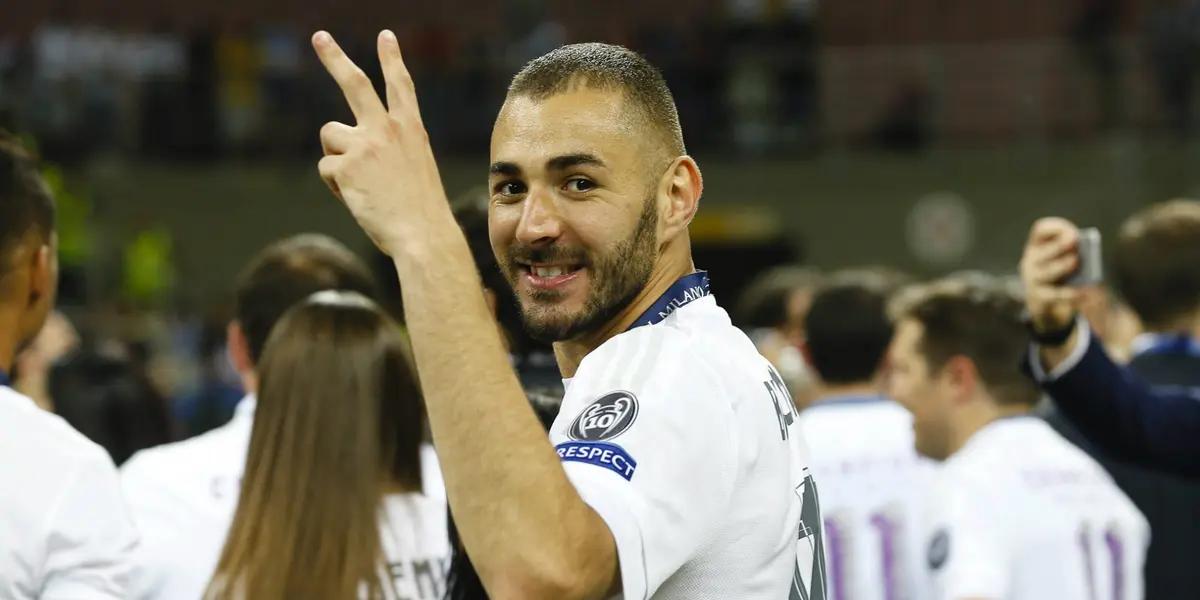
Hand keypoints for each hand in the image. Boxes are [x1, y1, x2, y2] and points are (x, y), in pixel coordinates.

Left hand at [313, 30, 452, 256]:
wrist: (423, 235)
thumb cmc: (422, 212)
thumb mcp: (416, 170)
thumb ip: (387, 151)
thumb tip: (348, 154)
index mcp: (411, 129)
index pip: (400, 85)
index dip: (391, 58)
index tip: (385, 36)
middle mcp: (387, 129)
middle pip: (355, 83)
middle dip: (335, 58)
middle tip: (319, 37)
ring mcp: (365, 144)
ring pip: (330, 134)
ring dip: (337, 156)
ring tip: (360, 182)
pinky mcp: (344, 165)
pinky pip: (326, 168)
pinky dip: (336, 186)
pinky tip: (358, 198)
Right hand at [1019, 217, 1082, 333]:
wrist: (1048, 303)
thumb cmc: (1063, 275)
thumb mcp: (1067, 261)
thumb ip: (1075, 255)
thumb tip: (1081, 258)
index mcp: (1038, 245)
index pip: (1041, 230)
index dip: (1056, 228)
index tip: (1072, 232)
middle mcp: (1031, 261)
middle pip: (1043, 251)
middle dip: (1058, 246)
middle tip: (1074, 242)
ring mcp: (1032, 280)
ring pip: (1047, 272)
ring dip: (1061, 265)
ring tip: (1075, 261)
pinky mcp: (1038, 298)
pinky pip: (1053, 295)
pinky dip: (1068, 294)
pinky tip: (1081, 292)